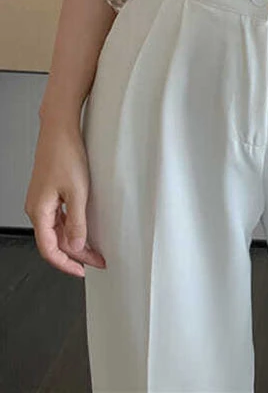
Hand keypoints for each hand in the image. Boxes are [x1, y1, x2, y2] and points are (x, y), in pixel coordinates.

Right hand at [24, 119, 105, 276]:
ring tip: (95, 249)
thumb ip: (77, 221)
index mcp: (39, 211)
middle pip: (54, 241)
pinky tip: (86, 229)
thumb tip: (76, 247)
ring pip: (57, 230)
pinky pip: (60, 217)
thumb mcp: (78, 191)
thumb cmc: (66, 155)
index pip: (49, 249)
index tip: (84, 271)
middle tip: (97, 261)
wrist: (60, 130)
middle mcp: (37, 208)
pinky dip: (73, 227)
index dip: (66, 263)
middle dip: (75, 254)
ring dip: (75, 241)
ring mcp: (43, 200)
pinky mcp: (50, 192)